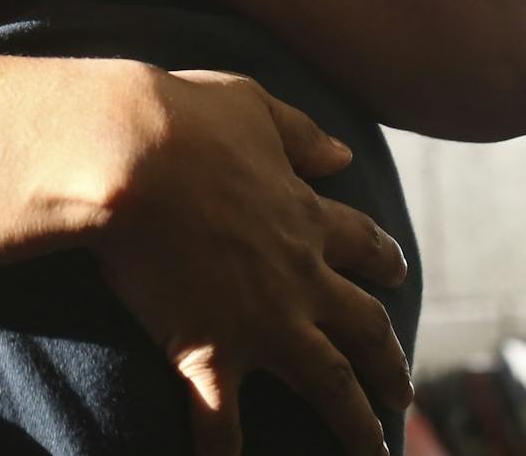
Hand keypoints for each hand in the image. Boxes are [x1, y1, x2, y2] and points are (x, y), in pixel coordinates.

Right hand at [91, 65, 411, 455]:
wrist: (124, 154)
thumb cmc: (180, 117)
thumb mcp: (249, 104)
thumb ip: (299, 132)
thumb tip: (341, 155)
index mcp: (304, 215)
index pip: (362, 243)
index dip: (381, 259)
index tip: (395, 272)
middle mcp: (298, 276)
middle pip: (365, 329)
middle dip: (388, 360)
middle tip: (401, 388)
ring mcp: (259, 320)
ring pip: (329, 386)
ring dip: (356, 425)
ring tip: (373, 451)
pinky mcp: (206, 350)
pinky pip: (221, 419)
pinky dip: (223, 449)